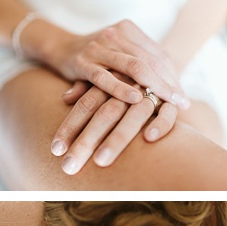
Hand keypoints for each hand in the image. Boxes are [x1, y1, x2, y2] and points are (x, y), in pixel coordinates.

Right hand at [39, 19, 189, 109]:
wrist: (58, 47)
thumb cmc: (94, 56)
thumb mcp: (117, 54)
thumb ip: (138, 64)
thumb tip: (169, 85)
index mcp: (129, 30)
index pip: (158, 54)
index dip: (173, 76)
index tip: (183, 97)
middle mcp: (116, 35)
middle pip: (150, 60)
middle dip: (168, 83)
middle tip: (181, 102)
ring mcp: (98, 48)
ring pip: (133, 66)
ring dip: (153, 86)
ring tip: (166, 103)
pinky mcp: (82, 63)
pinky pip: (104, 77)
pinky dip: (120, 88)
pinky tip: (136, 99)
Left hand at [49, 79, 177, 174]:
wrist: (155, 59)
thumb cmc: (120, 75)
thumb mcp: (100, 76)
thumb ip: (83, 86)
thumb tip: (65, 97)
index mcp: (108, 78)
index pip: (85, 104)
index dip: (69, 127)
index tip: (55, 150)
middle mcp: (128, 84)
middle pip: (106, 113)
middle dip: (87, 141)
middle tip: (69, 166)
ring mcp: (151, 91)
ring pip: (135, 113)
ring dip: (117, 138)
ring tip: (100, 161)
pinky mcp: (171, 98)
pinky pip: (168, 112)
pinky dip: (160, 123)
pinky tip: (148, 138)